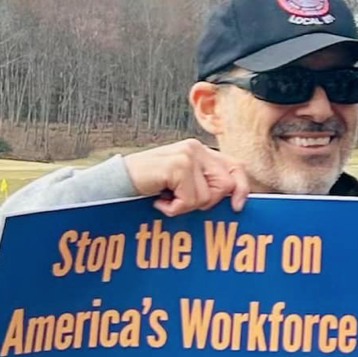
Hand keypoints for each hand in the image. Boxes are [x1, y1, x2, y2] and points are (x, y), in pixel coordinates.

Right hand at [123, 139, 249, 216]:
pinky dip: (174, 208)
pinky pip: (191, 200)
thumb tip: (237, 202)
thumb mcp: (183, 183)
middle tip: (180, 199)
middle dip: (206, 202)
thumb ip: (206, 183)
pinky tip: (159, 200)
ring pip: (208, 197)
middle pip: (226, 186)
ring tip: (166, 197)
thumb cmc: (150, 187)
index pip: (236, 167)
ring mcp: (187, 154)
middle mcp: (196, 148)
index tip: (237, 207)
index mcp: (201, 150)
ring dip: (186, 206)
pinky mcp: (177, 165)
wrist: (115, 183)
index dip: (242, 188)